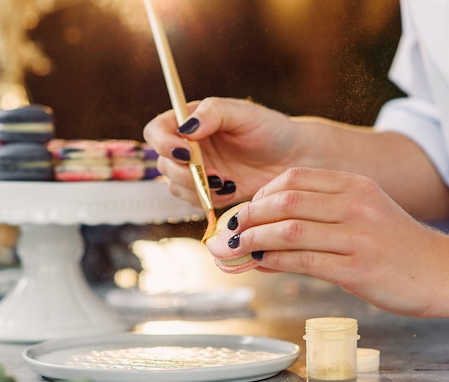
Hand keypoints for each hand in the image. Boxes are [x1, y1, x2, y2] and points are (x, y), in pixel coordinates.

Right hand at [143, 97, 295, 208]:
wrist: (292, 158)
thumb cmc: (269, 129)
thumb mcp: (244, 113)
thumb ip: (213, 113)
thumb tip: (187, 127)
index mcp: (190, 121)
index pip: (156, 131)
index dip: (163, 143)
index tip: (186, 151)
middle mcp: (187, 146)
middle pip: (162, 163)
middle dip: (184, 172)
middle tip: (215, 175)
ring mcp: (195, 171)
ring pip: (174, 186)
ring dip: (196, 187)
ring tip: (227, 182)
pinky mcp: (206, 192)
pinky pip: (192, 201)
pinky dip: (207, 199)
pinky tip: (231, 190)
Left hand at [206, 167, 448, 316]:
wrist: (445, 272)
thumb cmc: (397, 245)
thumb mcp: (363, 212)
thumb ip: (319, 213)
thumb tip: (265, 229)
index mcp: (354, 185)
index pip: (293, 177)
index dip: (259, 194)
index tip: (243, 211)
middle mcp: (354, 204)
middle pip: (284, 200)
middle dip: (248, 216)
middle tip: (227, 232)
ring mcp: (356, 235)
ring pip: (288, 230)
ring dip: (252, 240)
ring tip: (233, 250)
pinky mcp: (356, 268)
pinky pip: (301, 260)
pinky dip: (271, 262)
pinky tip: (257, 265)